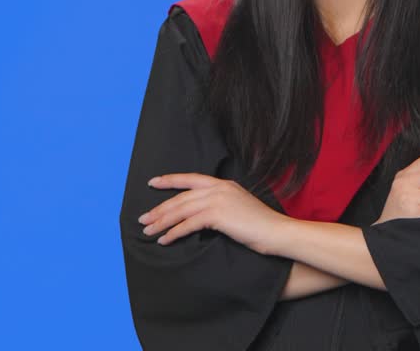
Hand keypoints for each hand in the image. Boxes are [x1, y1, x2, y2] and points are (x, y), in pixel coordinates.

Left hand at [138, 173, 287, 254]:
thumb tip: (202, 215)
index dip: (169, 180)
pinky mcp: (217, 215)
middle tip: (143, 219)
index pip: (190, 178)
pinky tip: (164, 240)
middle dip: (159, 209)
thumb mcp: (239, 207)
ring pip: (180, 211)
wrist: (276, 232)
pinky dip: (173, 233)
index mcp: (223, 184)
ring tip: (148, 231)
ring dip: (161, 222)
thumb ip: (221, 205)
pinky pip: (188, 225)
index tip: (152, 183)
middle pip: (180, 198)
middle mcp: (218, 188)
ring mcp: (218, 200)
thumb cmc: (261, 225)